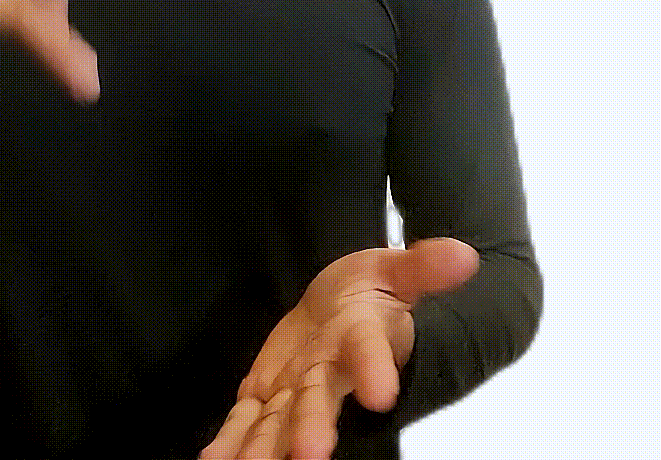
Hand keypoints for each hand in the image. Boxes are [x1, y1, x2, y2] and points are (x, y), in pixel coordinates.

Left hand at [199, 237, 479, 458]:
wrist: (344, 313)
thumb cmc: (372, 293)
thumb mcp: (395, 270)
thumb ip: (422, 267)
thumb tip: (464, 255)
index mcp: (364, 339)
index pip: (371, 353)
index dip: (375, 371)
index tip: (380, 393)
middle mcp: (332, 375)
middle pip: (320, 402)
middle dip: (311, 427)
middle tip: (308, 455)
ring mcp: (298, 389)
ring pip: (279, 422)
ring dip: (264, 447)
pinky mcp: (267, 393)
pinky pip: (247, 421)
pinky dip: (231, 441)